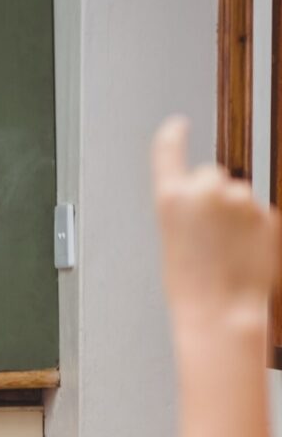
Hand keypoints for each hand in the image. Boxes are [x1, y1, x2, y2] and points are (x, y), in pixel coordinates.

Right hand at [152, 116, 278, 327]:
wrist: (221, 311)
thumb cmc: (192, 285)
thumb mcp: (173, 240)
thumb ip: (188, 209)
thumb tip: (211, 197)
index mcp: (172, 198)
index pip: (169, 151)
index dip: (173, 136)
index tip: (177, 126)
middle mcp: (206, 190)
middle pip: (211, 176)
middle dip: (212, 197)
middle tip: (207, 234)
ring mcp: (241, 200)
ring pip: (238, 197)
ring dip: (234, 217)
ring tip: (225, 252)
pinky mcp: (267, 213)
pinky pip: (258, 214)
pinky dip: (253, 231)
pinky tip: (242, 254)